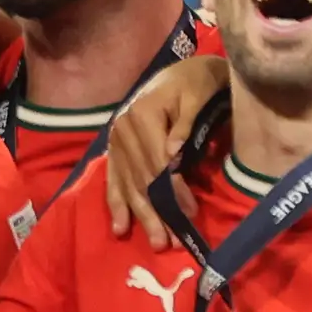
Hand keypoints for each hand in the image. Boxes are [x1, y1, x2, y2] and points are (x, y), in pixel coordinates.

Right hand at [98, 54, 224, 238]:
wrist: (182, 70)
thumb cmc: (196, 83)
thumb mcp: (197, 96)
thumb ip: (185, 124)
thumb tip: (172, 153)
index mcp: (141, 116)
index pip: (158, 163)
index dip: (174, 191)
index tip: (191, 214)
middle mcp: (122, 130)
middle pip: (141, 179)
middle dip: (157, 213)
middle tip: (172, 242)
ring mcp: (116, 140)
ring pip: (128, 185)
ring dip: (141, 216)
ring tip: (157, 241)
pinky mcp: (116, 147)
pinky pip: (114, 180)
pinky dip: (117, 204)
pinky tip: (120, 227)